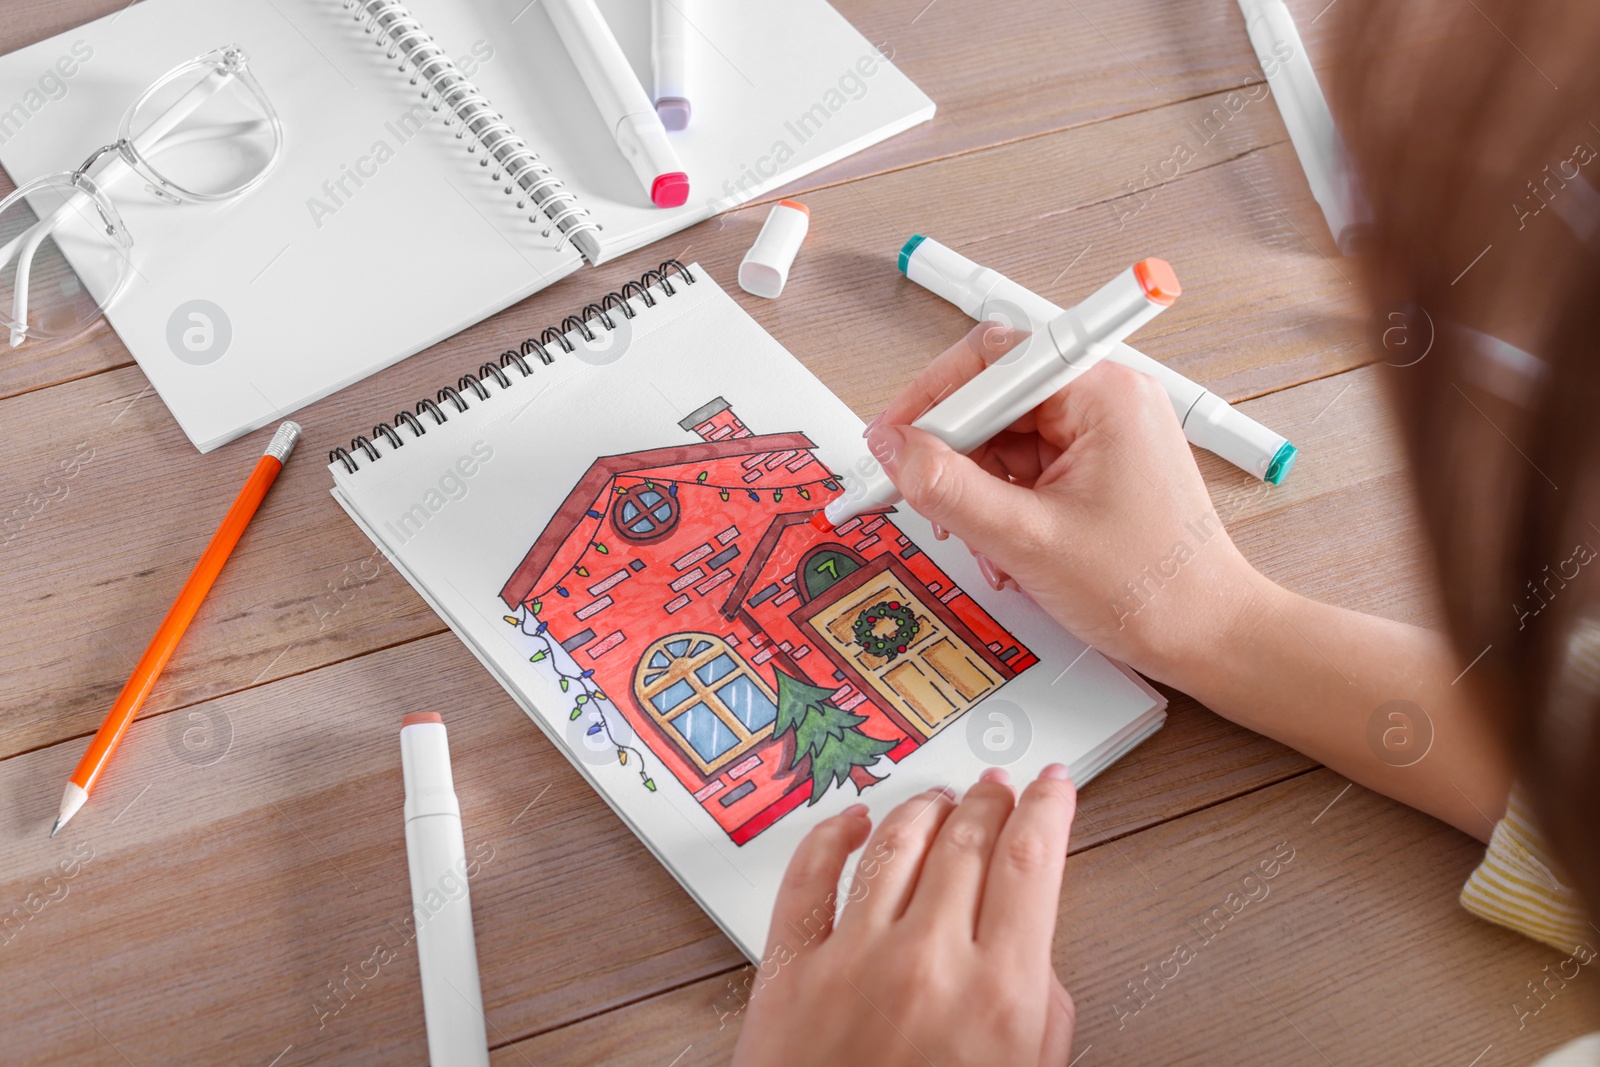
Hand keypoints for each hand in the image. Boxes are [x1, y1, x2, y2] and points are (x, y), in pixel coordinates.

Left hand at [730, 766, 1077, 1066]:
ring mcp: (851, 960)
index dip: (1048, 810)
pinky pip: (808, 877)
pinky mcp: (788, 972)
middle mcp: (926, 961)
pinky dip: (832, 836)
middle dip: (989, 802)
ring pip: (894, 845)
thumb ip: (1040, 1014)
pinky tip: (853, 820)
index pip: (1031, 861)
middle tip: (998, 786)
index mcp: (999, 994)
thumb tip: (1031, 956)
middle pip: (966, 842)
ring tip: (940, 798)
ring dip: (925, 809)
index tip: (1055, 787)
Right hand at [863, 322, 1264, 685]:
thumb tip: (894, 450)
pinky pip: (1028, 466)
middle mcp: (1107, 398)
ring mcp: (1105, 432)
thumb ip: (948, 489)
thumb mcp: (1027, 541)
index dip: (932, 398)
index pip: (993, 358)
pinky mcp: (1101, 464)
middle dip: (955, 456)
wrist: (1210, 636)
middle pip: (994, 399)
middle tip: (924, 500)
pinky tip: (1008, 547)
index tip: (893, 439)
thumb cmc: (1152, 591)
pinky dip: (1004, 504)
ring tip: (987, 545)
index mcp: (1102, 394)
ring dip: (979, 490)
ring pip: (1005, 438)